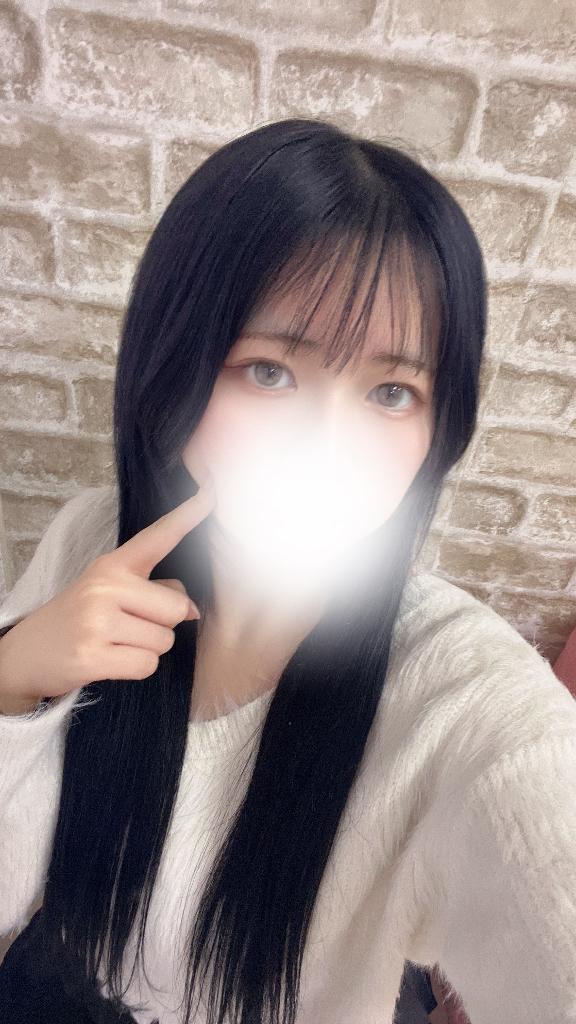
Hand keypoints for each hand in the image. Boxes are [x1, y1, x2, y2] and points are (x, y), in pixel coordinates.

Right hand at [0, 478, 215, 705]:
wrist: (27, 653)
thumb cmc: (80, 619)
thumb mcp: (109, 593)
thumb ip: (153, 592)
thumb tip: (194, 610)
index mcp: (113, 564)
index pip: (159, 536)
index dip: (189, 514)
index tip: (214, 489)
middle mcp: (105, 585)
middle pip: (176, 608)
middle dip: (164, 625)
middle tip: (130, 627)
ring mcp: (96, 619)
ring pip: (164, 640)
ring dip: (148, 649)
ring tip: (117, 643)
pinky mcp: (92, 655)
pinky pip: (146, 665)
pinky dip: (136, 668)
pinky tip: (111, 660)